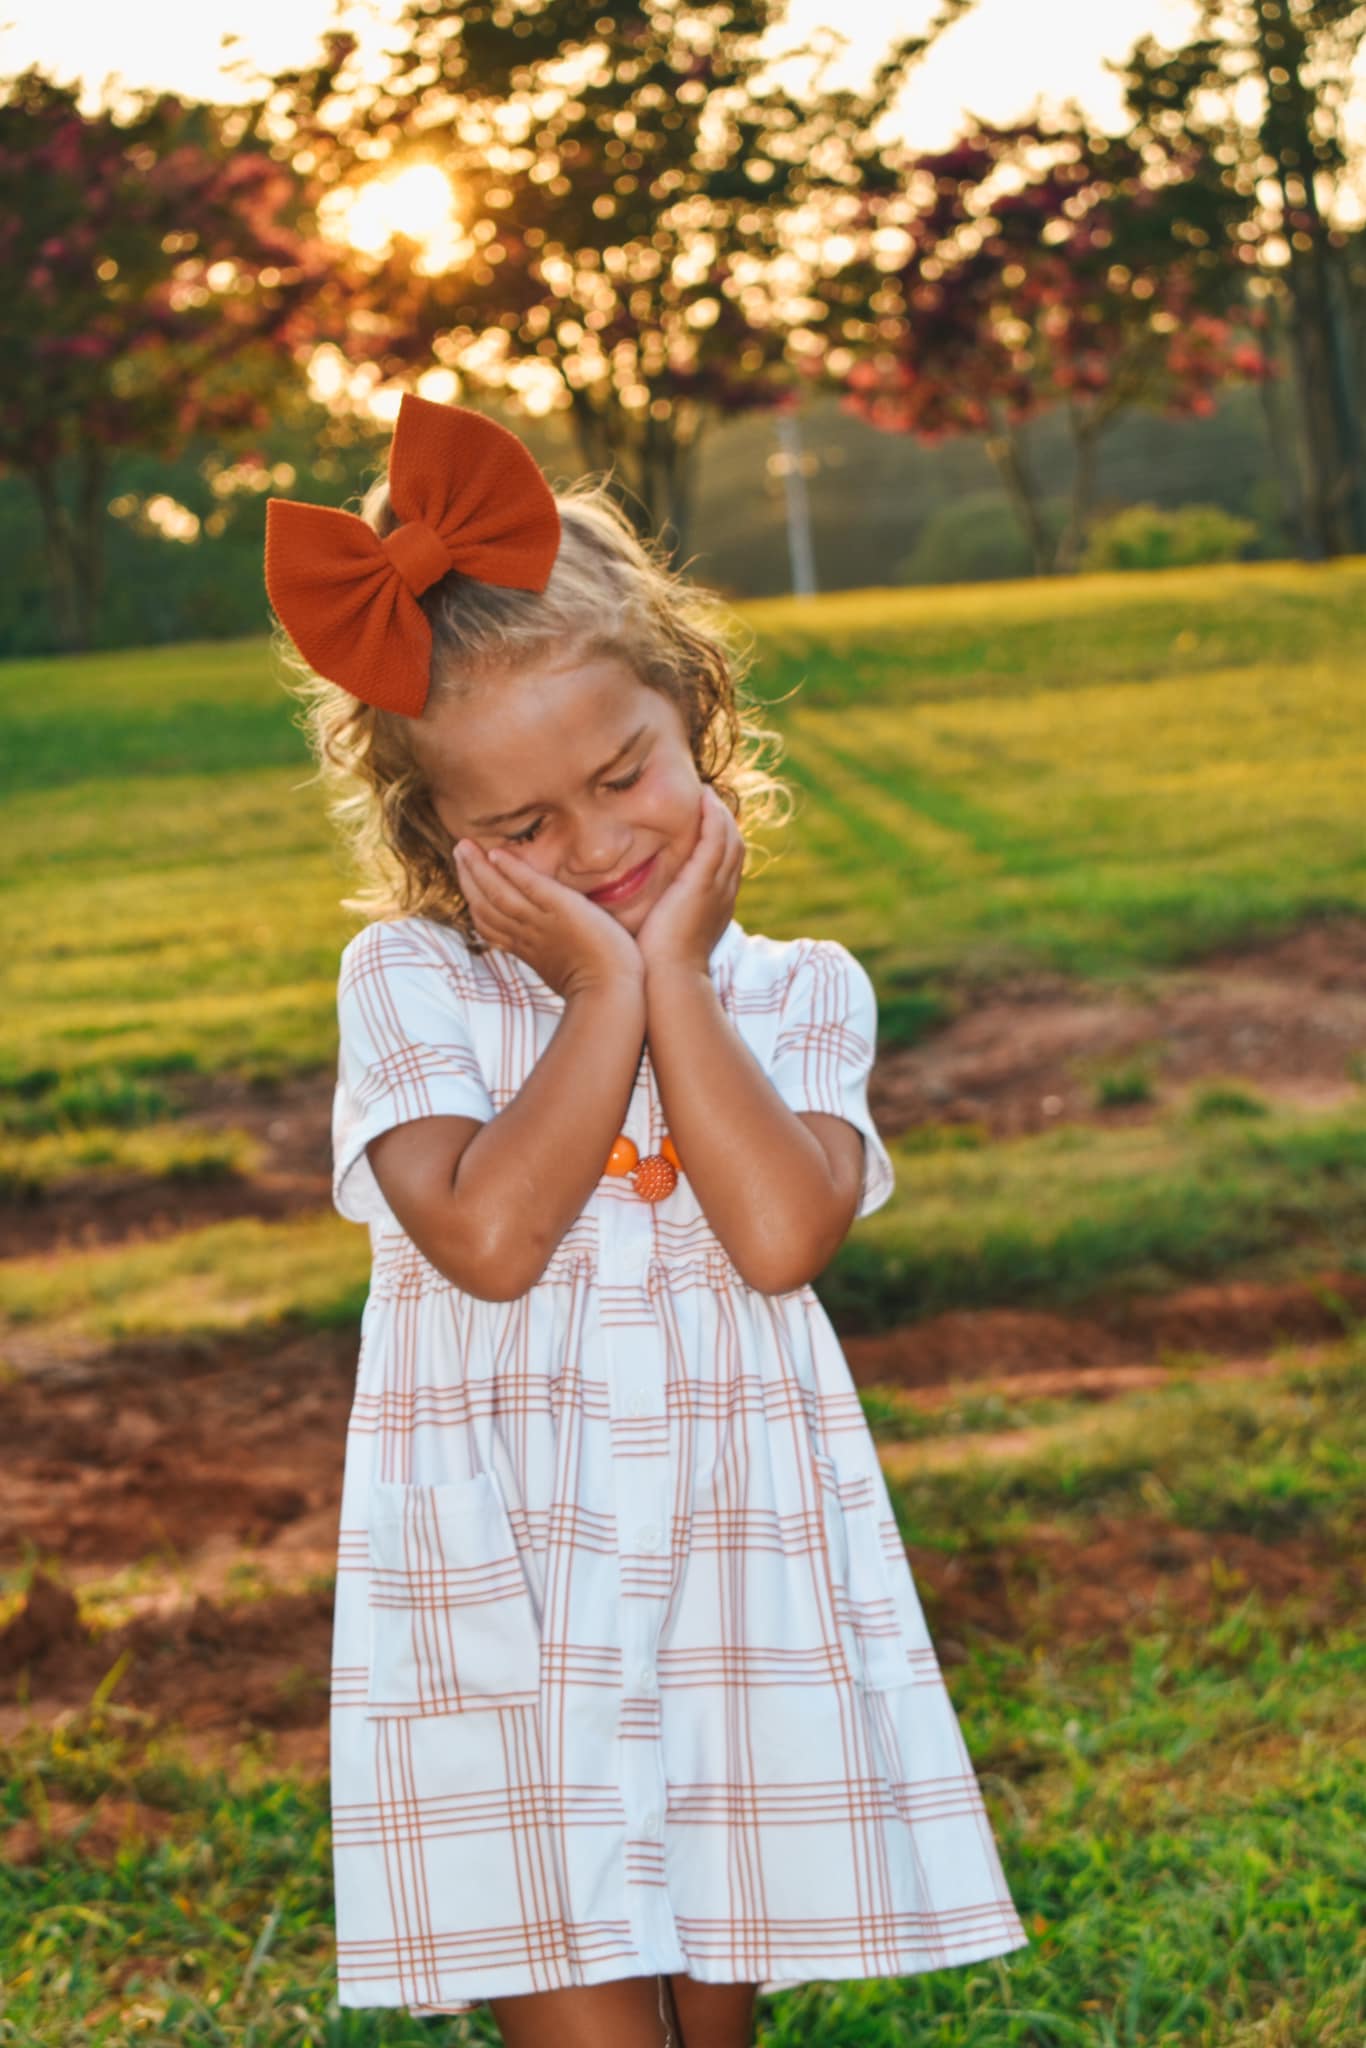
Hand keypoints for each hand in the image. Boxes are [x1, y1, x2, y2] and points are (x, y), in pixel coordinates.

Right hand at [452, 839, 643, 999]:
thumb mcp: (566, 971)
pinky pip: (529, 886)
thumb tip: (559, 951)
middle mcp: (528, 935)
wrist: (612, 994)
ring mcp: (542, 922)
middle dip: (468, 878)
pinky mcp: (562, 909)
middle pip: (485, 906)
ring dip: (479, 868)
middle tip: (459, 851)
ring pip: (499, 894)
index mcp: (528, 950)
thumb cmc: (600, 988)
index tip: (468, 882)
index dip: (475, 902)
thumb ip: (557, 955)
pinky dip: (511, 870)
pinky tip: (497, 853)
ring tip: (465, 846)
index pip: (490, 925)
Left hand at [634, 784, 742, 978]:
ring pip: (729, 839)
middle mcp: (723, 895)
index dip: (717, 840)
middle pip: (733, 846)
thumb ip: (655, 917)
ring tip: (704, 792)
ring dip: (719, 812)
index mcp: (714, 907)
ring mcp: (717, 888)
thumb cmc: (655, 968)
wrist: (665, 983)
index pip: (724, 864)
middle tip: (706, 797)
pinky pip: (716, 839)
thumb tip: (634, 909)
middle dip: (723, 820)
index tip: (701, 822)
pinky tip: (703, 798)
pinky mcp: (703, 882)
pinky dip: (713, 816)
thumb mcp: (660, 936)